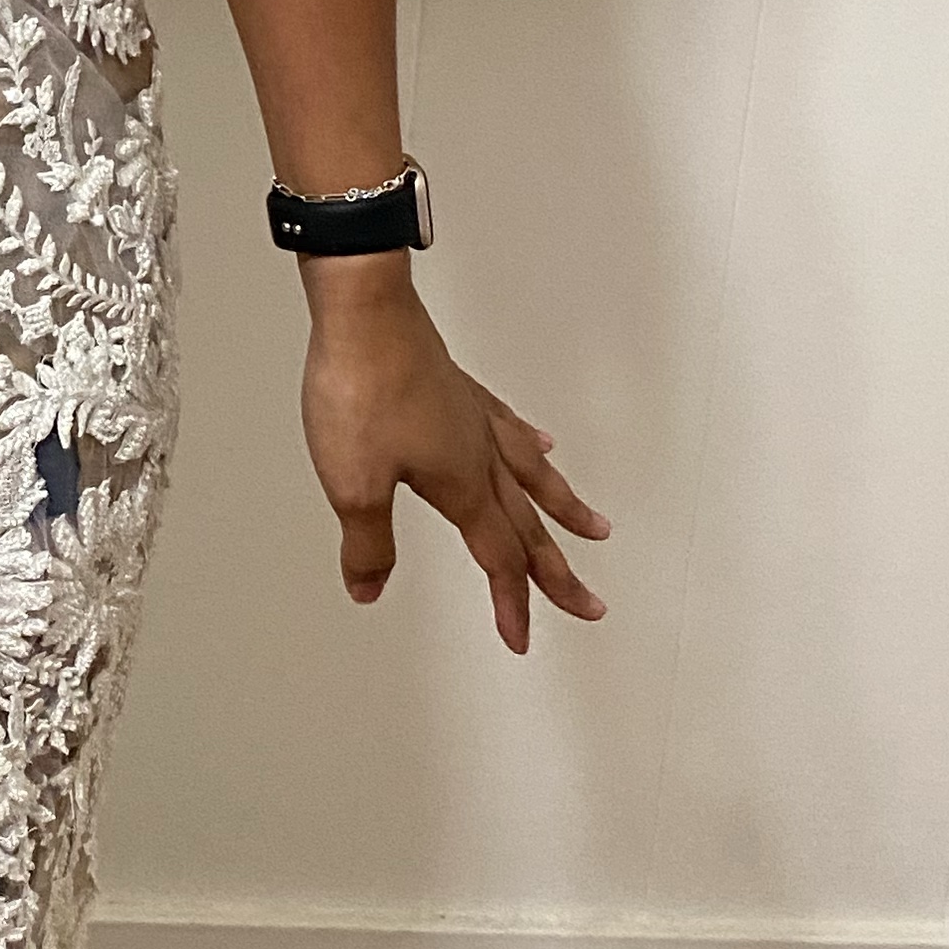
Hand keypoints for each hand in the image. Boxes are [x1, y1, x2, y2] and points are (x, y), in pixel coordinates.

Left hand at [297, 261, 608, 654]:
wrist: (363, 310)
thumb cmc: (360, 388)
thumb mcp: (353, 484)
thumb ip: (368, 544)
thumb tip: (369, 589)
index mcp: (461, 484)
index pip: (498, 557)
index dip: (511, 603)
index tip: (520, 638)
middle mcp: (478, 453)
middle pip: (528, 525)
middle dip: (556, 572)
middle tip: (590, 605)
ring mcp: (472, 417)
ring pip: (532, 474)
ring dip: (563, 507)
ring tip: (594, 529)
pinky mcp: (457, 388)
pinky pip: (508, 425)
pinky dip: (530, 444)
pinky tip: (542, 443)